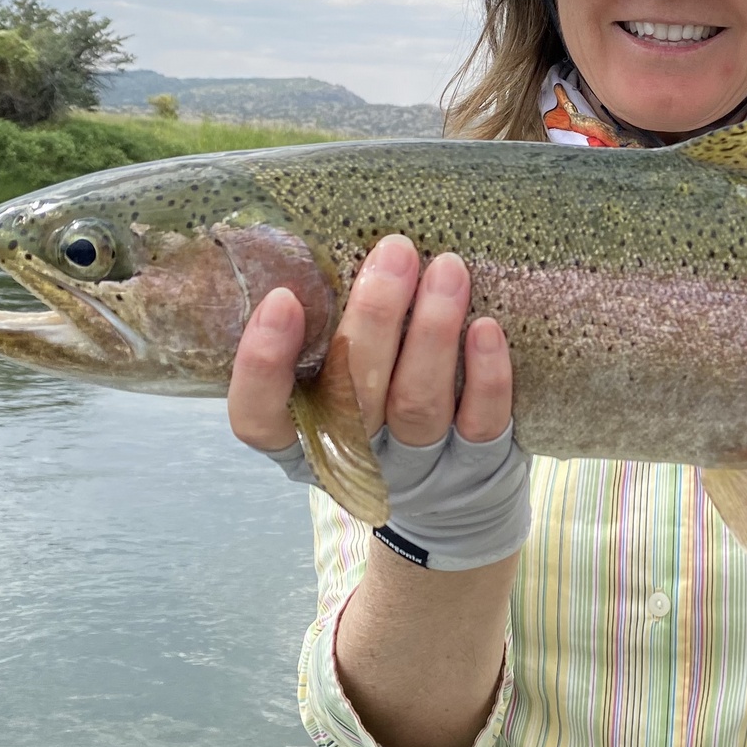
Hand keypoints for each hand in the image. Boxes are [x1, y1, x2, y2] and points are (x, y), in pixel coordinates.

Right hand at [227, 234, 530, 570]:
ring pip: (418, 404)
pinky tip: (486, 329)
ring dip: (433, 332)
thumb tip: (330, 235)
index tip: (282, 299)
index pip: (259, 419)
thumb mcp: (339, 394)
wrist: (454, 512)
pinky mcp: (477, 468)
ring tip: (448, 269)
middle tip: (395, 251)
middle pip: (353, 396)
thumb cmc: (384, 422)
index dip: (262, 366)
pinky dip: (486, 376)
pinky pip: (482, 423)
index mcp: (303, 440)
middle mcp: (355, 459)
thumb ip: (329, 341)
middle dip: (374, 318)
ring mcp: (417, 469)